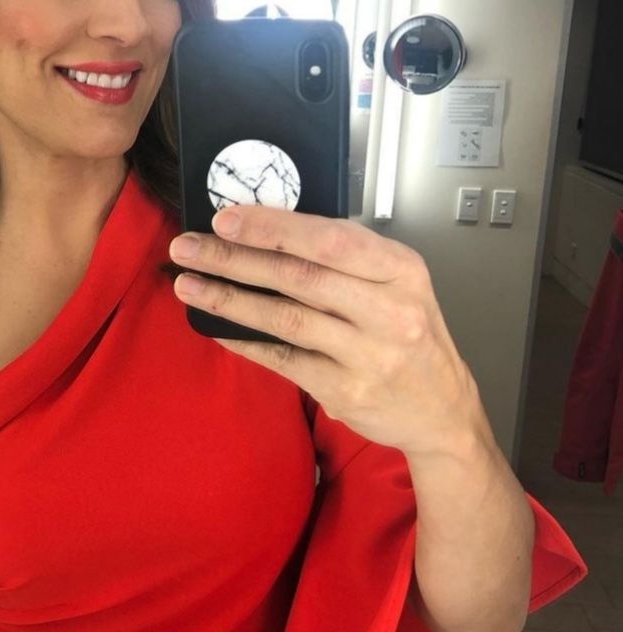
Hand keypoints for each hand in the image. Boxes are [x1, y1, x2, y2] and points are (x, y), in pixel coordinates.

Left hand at [168, 206, 482, 457]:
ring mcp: (368, 354)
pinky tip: (214, 326)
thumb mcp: (397, 284)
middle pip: (298, 276)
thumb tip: (265, 230)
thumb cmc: (409, 336)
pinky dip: (243, 341)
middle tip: (187, 248)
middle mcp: (389, 310)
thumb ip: (344, 259)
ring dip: (228, 299)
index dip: (271, 227)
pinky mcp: (345, 391)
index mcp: (401, 269)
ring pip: (284, 318)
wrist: (442, 412)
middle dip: (234, 258)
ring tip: (188, 284)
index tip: (224, 219)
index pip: (328, 238)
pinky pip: (281, 359)